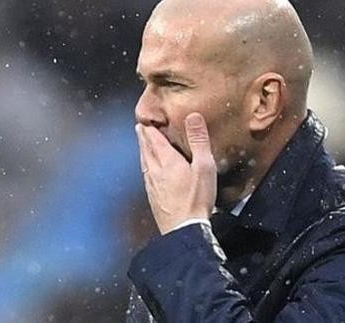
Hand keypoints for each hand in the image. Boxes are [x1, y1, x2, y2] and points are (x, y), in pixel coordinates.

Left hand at [137, 112, 216, 232]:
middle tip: (139, 128)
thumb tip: (193, 115)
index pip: (155, 139)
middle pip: (146, 149)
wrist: (184, 229)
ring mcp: (152, 185)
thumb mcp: (204, 166)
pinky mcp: (153, 197)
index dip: (150, 128)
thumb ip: (198, 140)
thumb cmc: (196, 198)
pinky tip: (148, 171)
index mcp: (167, 160)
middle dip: (143, 137)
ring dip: (143, 151)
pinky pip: (146, 176)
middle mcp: (155, 171)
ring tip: (142, 145)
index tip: (146, 119)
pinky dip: (145, 166)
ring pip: (144, 162)